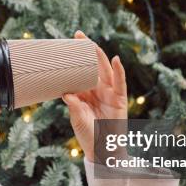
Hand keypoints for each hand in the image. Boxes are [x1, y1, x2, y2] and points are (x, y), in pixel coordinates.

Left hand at [62, 30, 127, 162]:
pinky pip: (120, 82)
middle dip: (86, 50)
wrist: (102, 150)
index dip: (75, 58)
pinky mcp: (119, 98)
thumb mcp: (77, 119)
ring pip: (105, 69)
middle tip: (78, 35)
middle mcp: (96, 89)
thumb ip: (74, 106)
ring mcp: (109, 92)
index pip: (79, 70)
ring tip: (91, 43)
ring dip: (99, 56)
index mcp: (84, 91)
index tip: (65, 45)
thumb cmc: (88, 134)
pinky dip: (119, 71)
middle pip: (92, 65)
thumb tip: (65, 94)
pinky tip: (116, 59)